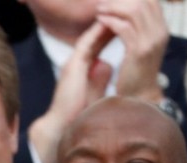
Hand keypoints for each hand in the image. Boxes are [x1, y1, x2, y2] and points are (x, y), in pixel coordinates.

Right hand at [29, 21, 113, 162]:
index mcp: (80, 69)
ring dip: (105, 23)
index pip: (96, 44)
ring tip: (119, 12)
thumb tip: (107, 66)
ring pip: (90, 36)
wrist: (62, 125)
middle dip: (108, 23)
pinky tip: (110, 22)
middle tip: (123, 13)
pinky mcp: (73, 66)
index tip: (124, 23)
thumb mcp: (92, 92)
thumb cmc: (77, 114)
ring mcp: (73, 63)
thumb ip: (99, 78)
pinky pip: (87, 43)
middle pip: (93, 36)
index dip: (110, 32)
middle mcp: (75, 62)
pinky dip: (98, 31)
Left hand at [98, 0, 168, 101]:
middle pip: (143, 2)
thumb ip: (139, 29)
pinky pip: (124, 28)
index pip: (151, 1)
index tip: (113, 0)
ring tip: (99, 10)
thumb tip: (126, 13)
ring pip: (134, 11)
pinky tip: (100, 21)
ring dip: (114, 8)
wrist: (138, 96)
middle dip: (120, 0)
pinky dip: (110, 21)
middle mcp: (160, 32)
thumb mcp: (141, 47)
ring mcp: (150, 41)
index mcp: (161, 30)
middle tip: (102, 3)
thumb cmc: (135, 73)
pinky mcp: (138, 51)